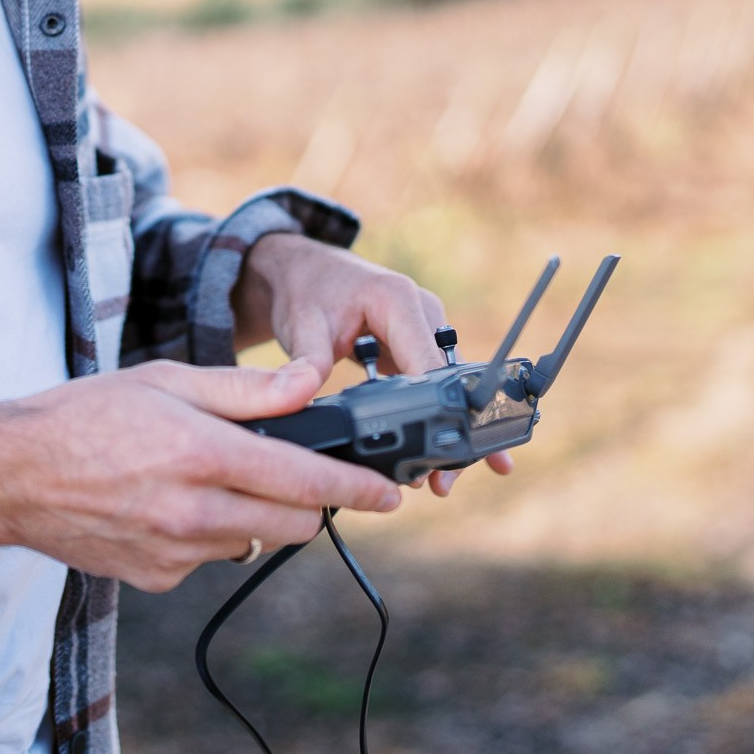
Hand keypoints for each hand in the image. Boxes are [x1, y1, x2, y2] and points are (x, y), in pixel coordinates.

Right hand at [0, 358, 403, 589]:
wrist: (12, 475)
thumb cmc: (87, 414)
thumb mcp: (167, 380)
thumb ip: (246, 390)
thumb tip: (309, 383)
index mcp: (203, 453)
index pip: (304, 479)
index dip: (356, 488)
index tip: (390, 495)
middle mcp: (194, 511)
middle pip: (294, 523)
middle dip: (309, 501)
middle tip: (296, 472)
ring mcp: (175, 553)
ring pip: (252, 541)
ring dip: (255, 515)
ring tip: (207, 477)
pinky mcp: (156, 578)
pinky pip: (209, 558)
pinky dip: (207, 534)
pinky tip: (168, 504)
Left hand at [232, 232, 513, 498]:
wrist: (303, 271)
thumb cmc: (305, 291)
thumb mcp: (301, 325)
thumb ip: (306, 362)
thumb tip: (301, 395)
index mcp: (398, 300)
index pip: (429, 360)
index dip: (438, 407)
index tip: (438, 451)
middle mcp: (422, 312)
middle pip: (449, 379)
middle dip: (451, 431)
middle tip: (442, 482)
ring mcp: (424, 330)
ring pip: (449, 386)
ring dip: (448, 430)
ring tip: (444, 482)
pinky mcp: (418, 347)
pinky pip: (436, 385)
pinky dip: (437, 418)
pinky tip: (445, 460)